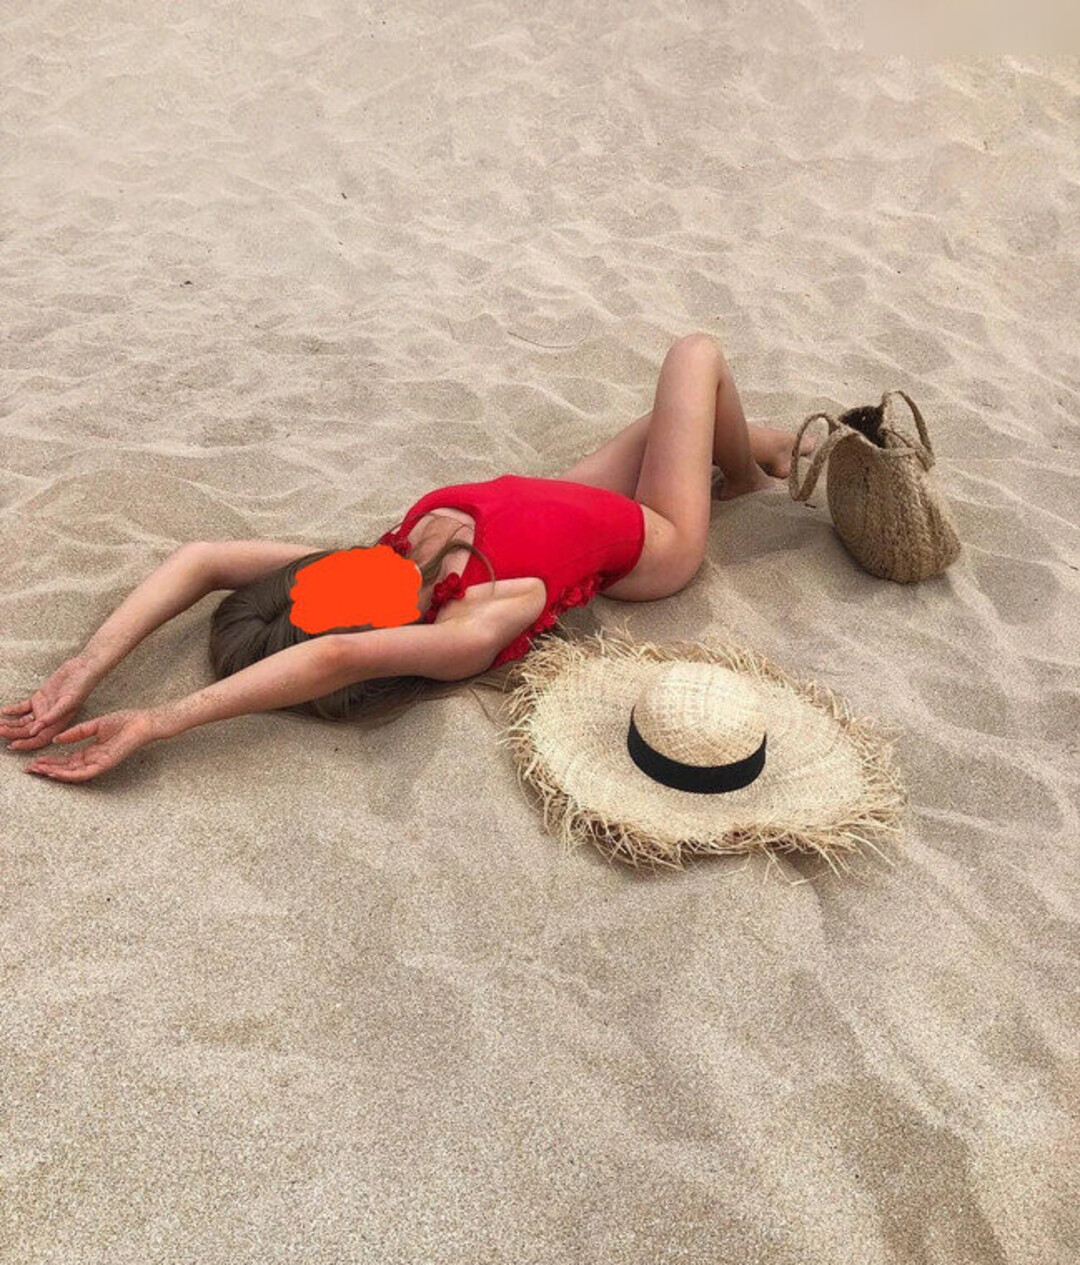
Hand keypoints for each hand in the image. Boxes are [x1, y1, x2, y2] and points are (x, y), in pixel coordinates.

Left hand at [1, 656, 99, 751]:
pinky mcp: (39, 698)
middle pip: (27, 731)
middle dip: (13, 732)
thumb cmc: (80, 686)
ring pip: (23, 721)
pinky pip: (22, 708)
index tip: (12, 745)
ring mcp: (43, 709)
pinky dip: (13, 710)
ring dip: (10, 722)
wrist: (82, 668)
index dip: (26, 744)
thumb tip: (34, 731)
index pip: (39, 739)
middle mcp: (49, 719)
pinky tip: (4, 711)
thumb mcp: (67, 703)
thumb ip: (51, 717)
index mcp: (58, 724)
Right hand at [23, 709, 156, 783]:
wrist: (142, 722)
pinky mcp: (106, 764)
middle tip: (30, 769)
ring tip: (38, 771)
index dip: (51, 760)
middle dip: (48, 769)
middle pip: (67, 768)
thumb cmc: (124, 722)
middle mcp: (94, 760)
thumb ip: (77, 733)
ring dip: (54, 773)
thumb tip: (57, 740)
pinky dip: (70, 774)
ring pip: (73, 773)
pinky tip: (56, 774)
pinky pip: (85, 773)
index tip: (35, 760)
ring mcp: (100, 763)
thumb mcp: (95, 725)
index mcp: (92, 751)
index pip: (67, 759)